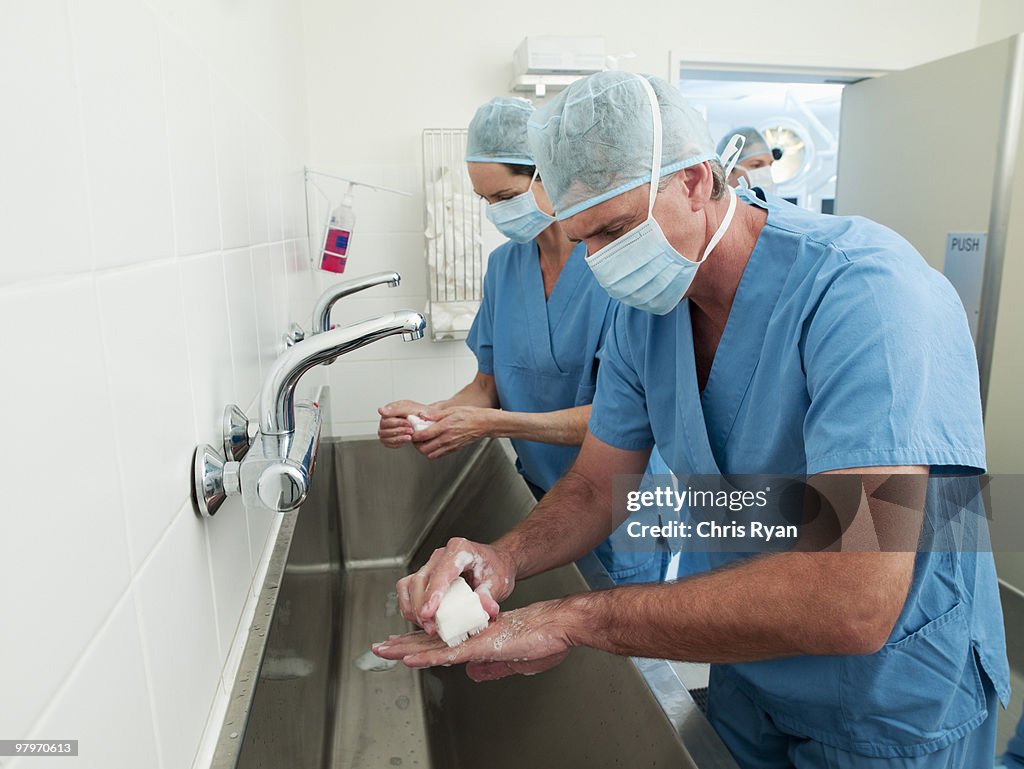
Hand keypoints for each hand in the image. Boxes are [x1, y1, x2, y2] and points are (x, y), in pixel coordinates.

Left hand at [372, 600, 572, 681]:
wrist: (561, 624)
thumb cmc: (547, 639)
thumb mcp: (516, 661)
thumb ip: (492, 667)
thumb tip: (472, 674)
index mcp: (479, 638)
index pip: (444, 642)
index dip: (420, 644)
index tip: (401, 645)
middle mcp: (472, 635)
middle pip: (432, 640)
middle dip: (404, 644)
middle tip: (381, 646)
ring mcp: (475, 639)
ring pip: (433, 645)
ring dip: (406, 648)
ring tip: (383, 650)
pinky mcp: (482, 645)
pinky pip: (448, 652)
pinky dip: (427, 656)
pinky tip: (409, 658)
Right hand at [377, 400, 427, 447]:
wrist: (426, 418)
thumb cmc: (418, 412)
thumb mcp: (409, 408)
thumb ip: (395, 409)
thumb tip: (380, 410)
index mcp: (389, 409)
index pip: (385, 419)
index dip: (397, 423)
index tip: (409, 423)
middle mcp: (385, 419)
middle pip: (383, 430)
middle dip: (399, 431)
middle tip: (411, 430)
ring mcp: (386, 429)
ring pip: (384, 438)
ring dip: (398, 438)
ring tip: (409, 436)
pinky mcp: (388, 438)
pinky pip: (388, 444)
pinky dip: (397, 443)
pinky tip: (406, 439)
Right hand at [395, 537, 516, 635]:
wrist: (495, 563)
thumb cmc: (495, 568)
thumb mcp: (498, 583)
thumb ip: (490, 596)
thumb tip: (487, 609)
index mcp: (460, 550)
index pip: (442, 572)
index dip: (433, 593)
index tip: (428, 613)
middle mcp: (441, 555)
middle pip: (420, 580)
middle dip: (421, 607)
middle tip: (432, 628)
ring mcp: (431, 564)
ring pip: (409, 585)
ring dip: (413, 609)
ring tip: (428, 626)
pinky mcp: (425, 575)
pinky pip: (407, 589)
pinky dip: (409, 606)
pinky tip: (421, 620)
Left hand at [411, 406, 492, 458]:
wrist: (484, 424)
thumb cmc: (470, 415)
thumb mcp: (451, 410)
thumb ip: (435, 414)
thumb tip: (422, 415)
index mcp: (445, 427)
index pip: (422, 436)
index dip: (414, 435)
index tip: (412, 430)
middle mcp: (446, 439)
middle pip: (424, 449)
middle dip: (416, 444)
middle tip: (416, 436)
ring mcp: (450, 446)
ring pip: (430, 454)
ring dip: (424, 449)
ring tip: (424, 440)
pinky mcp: (453, 449)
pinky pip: (438, 455)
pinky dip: (432, 451)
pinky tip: (433, 442)